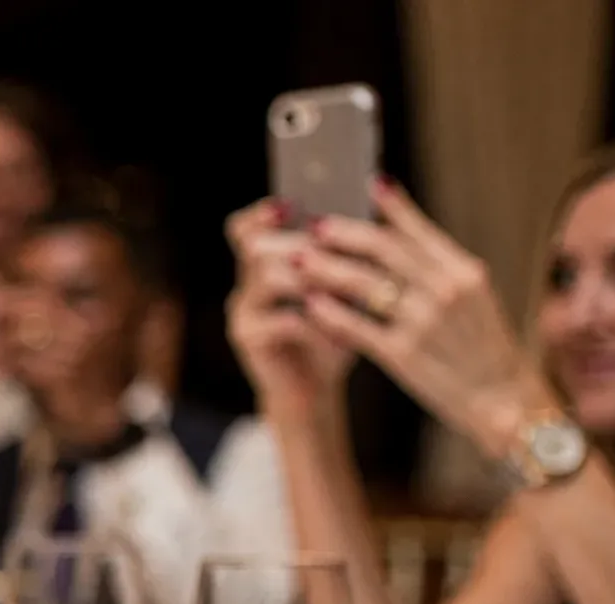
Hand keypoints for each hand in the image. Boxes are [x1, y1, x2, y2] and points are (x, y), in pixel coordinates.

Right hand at [225, 199, 354, 425]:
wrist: (314, 388)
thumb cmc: (333, 335)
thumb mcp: (341, 293)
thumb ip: (342, 260)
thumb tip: (372, 214)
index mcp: (264, 266)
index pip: (246, 227)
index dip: (262, 213)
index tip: (290, 204)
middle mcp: (246, 283)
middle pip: (256, 244)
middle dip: (296, 241)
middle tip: (326, 245)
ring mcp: (242, 310)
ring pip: (266, 276)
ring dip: (309, 279)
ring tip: (342, 287)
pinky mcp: (247, 337)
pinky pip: (278, 319)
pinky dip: (312, 321)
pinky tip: (337, 327)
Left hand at [294, 179, 545, 455]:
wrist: (502, 400)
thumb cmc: (483, 348)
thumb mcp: (474, 297)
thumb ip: (440, 266)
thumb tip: (403, 229)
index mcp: (463, 271)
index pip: (416, 231)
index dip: (387, 208)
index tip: (362, 187)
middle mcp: (445, 291)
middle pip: (383, 250)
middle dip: (344, 235)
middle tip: (315, 226)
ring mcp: (424, 323)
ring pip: (363, 284)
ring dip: (326, 269)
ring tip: (299, 260)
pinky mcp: (403, 356)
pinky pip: (356, 327)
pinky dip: (329, 313)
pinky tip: (309, 303)